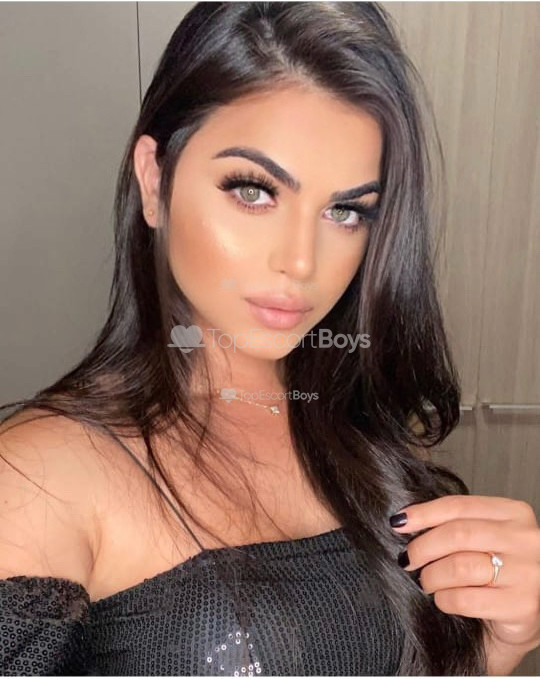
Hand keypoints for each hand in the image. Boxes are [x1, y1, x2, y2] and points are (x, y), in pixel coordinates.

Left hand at [389, 495, 539, 651]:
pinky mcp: (522, 606)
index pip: (460, 505)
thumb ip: (456, 524)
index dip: (424, 513)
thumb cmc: (498, 574)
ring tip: (426, 581)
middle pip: (457, 534)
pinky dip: (445, 599)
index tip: (400, 522)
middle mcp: (526, 539)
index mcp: (514, 513)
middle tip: (408, 559)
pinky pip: (465, 599)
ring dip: (432, 576)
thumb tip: (406, 520)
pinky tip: (444, 599)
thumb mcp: (483, 540)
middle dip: (423, 547)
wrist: (526, 618)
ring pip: (459, 567)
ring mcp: (528, 573)